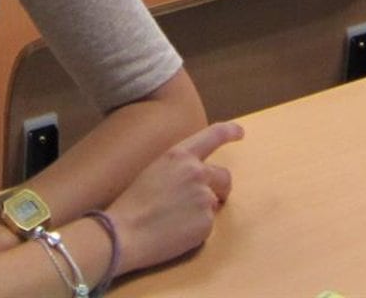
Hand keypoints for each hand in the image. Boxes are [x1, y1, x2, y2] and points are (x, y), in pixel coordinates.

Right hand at [105, 122, 243, 276]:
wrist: (125, 233)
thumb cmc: (132, 203)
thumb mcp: (154, 171)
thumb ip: (180, 169)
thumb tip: (199, 182)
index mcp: (179, 155)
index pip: (213, 135)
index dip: (229, 132)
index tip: (239, 132)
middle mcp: (196, 172)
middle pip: (224, 176)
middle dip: (219, 188)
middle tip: (206, 200)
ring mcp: (204, 197)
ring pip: (215, 203)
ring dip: (203, 210)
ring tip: (176, 220)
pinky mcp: (207, 222)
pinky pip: (208, 224)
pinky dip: (197, 229)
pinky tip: (176, 232)